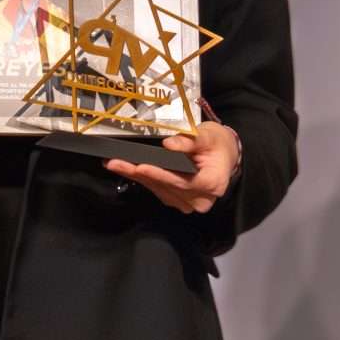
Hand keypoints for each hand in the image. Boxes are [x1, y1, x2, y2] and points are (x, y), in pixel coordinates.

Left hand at [105, 121, 240, 214]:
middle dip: (140, 174)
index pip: (182, 181)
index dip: (160, 175)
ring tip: (116, 164)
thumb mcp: (208, 136)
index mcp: (212, 184)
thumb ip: (190, 140)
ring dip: (137, 177)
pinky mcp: (179, 201)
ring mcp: (189, 203)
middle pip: (166, 187)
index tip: (140, 166)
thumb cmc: (217, 145)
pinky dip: (144, 180)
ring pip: (159, 190)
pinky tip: (129, 169)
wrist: (224, 155)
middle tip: (115, 163)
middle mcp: (200, 199)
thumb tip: (170, 144)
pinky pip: (158, 191)